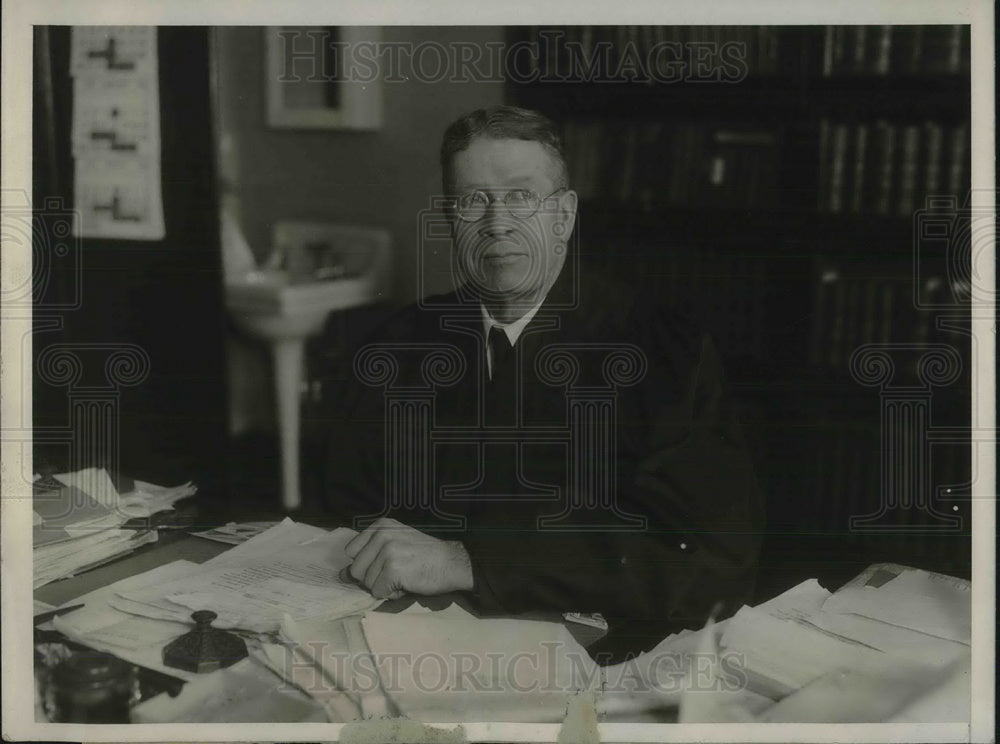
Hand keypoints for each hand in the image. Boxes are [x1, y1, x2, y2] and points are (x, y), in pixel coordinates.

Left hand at [344, 518, 473, 598]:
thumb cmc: (423, 556)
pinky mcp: (393, 569)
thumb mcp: (394, 545)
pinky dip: (392, 594)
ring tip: (404, 577)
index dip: (367, 563)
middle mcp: (382, 535)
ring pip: (367, 583)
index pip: (351, 551)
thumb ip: (368, 556)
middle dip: (373, 578)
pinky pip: (378, 592)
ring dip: (384, 586)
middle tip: (396, 572)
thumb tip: (340, 575)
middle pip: (356, 570)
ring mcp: (387, 551)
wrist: (451, 562)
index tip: (386, 562)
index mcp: (380, 526)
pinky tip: (406, 584)